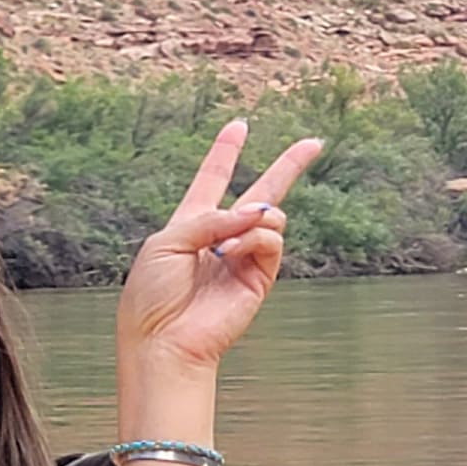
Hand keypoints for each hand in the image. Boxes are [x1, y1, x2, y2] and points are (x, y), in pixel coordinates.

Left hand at [115, 121, 324, 377]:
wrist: (163, 339)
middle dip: (287, 166)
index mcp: (190, 225)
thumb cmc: (152, 294)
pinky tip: (233, 251)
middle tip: (314, 142)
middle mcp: (220, 237)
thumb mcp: (166, 242)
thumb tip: (256, 212)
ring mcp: (242, 257)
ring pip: (271, 216)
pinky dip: (255, 238)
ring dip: (251, 220)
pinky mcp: (259, 278)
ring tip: (225, 245)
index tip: (238, 125)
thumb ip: (209, 218)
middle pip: (260, 194)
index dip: (225, 152)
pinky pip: (272, 241)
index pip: (212, 180)